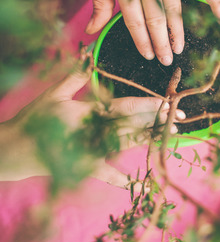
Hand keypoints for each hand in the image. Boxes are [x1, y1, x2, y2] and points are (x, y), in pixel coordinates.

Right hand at [0, 67, 183, 187]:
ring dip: (150, 140)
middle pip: (132, 126)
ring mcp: (91, 152)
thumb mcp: (54, 94)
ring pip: (127, 145)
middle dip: (156, 121)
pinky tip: (142, 185)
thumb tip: (88, 56)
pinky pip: (108, 175)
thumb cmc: (35, 118)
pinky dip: (123, 179)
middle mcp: (94, 132)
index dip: (146, 104)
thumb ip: (75, 77)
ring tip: (171, 136)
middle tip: (179, 117)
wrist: (18, 149)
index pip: (123, 106)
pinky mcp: (85, 167)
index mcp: (88, 112)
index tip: (166, 101)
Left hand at [83, 0, 219, 64]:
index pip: (134, 22)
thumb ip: (99, 3)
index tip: (148, 56)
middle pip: (156, 19)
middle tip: (166, 61)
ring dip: (178, 30)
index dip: (142, 42)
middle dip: (161, 43)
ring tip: (180, 48)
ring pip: (175, 6)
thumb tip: (92, 31)